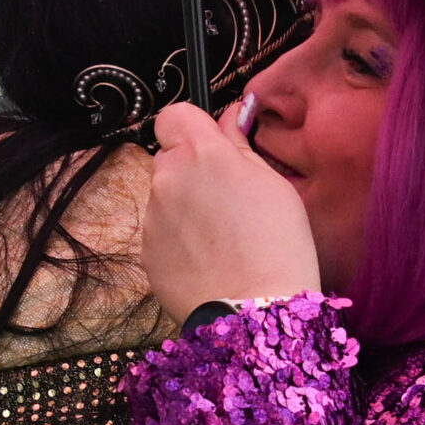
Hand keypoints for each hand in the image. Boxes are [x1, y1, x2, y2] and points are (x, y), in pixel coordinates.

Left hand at [143, 101, 321, 324]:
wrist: (255, 310)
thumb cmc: (278, 245)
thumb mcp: (273, 183)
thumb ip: (240, 145)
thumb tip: (227, 118)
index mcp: (201, 153)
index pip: (175, 114)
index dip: (194, 128)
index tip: (214, 146)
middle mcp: (167, 178)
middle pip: (170, 157)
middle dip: (192, 169)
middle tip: (228, 199)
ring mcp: (153, 217)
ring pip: (165, 196)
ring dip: (186, 205)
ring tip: (221, 237)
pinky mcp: (147, 251)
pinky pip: (162, 231)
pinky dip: (180, 239)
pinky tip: (208, 259)